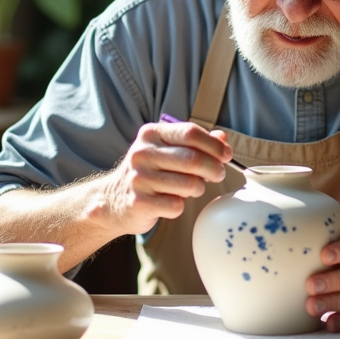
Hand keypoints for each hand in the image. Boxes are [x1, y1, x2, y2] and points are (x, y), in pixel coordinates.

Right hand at [103, 120, 231, 235]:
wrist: (113, 200)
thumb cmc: (149, 172)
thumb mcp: (167, 150)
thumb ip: (195, 142)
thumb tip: (223, 138)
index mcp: (151, 134)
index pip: (190, 133)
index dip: (214, 145)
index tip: (226, 155)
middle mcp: (142, 153)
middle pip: (193, 159)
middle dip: (214, 169)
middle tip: (218, 175)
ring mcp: (139, 179)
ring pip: (189, 184)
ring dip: (198, 188)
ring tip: (191, 188)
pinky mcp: (139, 203)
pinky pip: (177, 206)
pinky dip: (180, 205)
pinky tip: (171, 202)